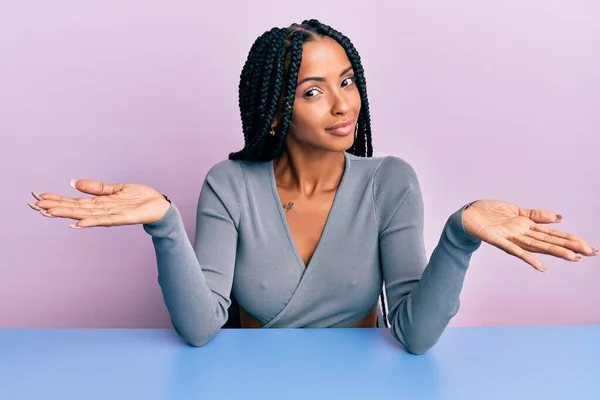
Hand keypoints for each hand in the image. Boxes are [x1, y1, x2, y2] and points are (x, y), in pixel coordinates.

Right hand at [27, 179, 170, 227]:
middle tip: (36, 206)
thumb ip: (97, 188)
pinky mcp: (124, 217)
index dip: (58, 199)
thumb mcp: (116, 188)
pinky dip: (91, 221)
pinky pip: (105, 220)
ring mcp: (112, 215)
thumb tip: (74, 183)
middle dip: (57, 207)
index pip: (75, 201)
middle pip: (76, 208)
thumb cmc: (140, 198)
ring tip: (50, 213)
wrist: (160, 205)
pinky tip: (78, 223)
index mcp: (101, 203)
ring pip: (86, 214)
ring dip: (68, 214)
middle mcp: (103, 210)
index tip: (40, 197)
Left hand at [462, 200, 597, 271]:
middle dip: (569, 247)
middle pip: (549, 242)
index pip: (553, 235)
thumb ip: (536, 215)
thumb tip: (560, 218)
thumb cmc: (490, 213)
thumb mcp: (516, 210)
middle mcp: (522, 235)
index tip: (589, 248)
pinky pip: (514, 250)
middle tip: (590, 254)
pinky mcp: (498, 239)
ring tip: (573, 258)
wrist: (467, 214)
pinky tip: (540, 265)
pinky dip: (527, 257)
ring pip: (537, 247)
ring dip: (554, 252)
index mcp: (527, 227)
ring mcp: (511, 238)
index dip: (570, 240)